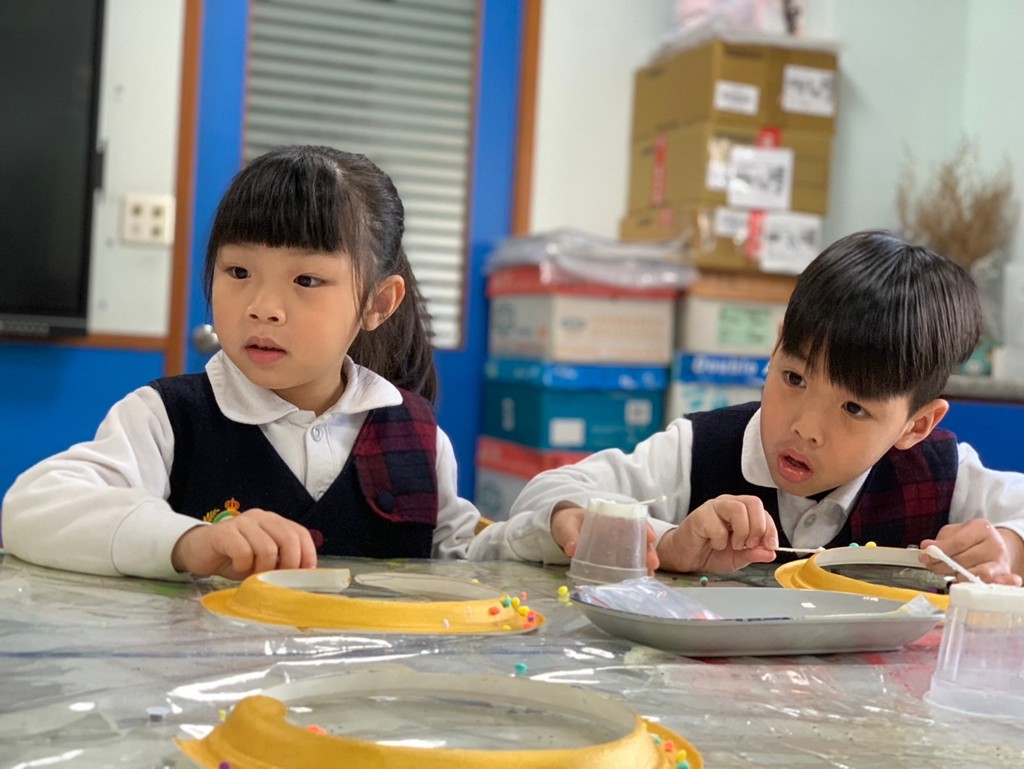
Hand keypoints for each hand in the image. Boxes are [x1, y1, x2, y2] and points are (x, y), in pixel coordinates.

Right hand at [171, 508, 317, 579]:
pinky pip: (243, 551)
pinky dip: (243, 566)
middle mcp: (261, 517)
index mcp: (274, 522)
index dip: (307, 553)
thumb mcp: (262, 561)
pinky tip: (236, 567)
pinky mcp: (224, 532)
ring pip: (267, 547)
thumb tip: (300, 576)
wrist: (197, 552)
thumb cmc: (233, 558)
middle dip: (289, 563)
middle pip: (288, 538)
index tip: (305, 573)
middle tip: (278, 578)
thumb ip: (279, 561)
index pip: (300, 532)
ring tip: (252, 574)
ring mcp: (242, 522)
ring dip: (263, 568)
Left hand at [550, 502, 659, 572]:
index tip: (651, 536)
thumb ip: (568, 535)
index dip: (644, 527)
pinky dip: (634, 570)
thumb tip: (572, 549)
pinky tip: (639, 580)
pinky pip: (626, 562)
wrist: (562, 529)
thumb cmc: (567, 522)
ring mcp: (616, 544)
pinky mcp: (611, 557)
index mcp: (610, 517)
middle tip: (652, 563)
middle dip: (648, 550)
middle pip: (638, 538)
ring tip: (649, 575)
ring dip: (644, 563)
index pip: (633, 519)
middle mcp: (617, 530)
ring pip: (636, 551)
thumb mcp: (566, 525)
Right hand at [656, 494, 777, 573]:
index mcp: (742, 511)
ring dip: (741, 532)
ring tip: (734, 545)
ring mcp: (713, 507)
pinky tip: (714, 544)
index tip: (770, 545)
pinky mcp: (699, 515)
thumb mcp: (739, 558)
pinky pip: (717, 525)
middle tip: (749, 545)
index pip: (763, 511)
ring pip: (738, 509)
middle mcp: (729, 504)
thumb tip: (771, 553)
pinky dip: (720, 541)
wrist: (687, 558)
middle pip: (753, 503)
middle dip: (757, 528)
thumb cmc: (711, 553)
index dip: (770, 528)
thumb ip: (754, 554)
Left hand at [920, 520, 1023, 585]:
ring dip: (957, 576)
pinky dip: (981, 584)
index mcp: (981, 528)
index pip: (958, 542)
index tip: (924, 556)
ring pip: (976, 574)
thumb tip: (925, 548)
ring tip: (948, 572)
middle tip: (931, 567)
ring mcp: (1001, 562)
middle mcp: (995, 544)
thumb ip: (940, 541)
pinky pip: (994, 584)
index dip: (939, 551)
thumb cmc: (970, 540)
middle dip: (942, 565)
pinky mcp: (1004, 577)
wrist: (993, 547)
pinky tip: (968, 582)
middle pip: (964, 560)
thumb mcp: (955, 533)